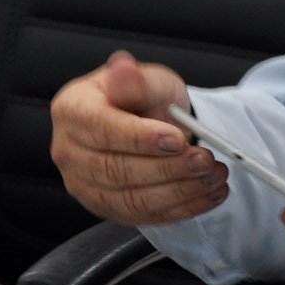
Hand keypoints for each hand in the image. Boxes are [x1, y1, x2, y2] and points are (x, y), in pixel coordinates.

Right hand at [49, 50, 227, 224]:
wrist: (148, 122)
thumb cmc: (143, 97)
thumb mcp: (147, 79)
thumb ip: (136, 80)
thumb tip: (123, 68)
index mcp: (72, 110)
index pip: (101, 129)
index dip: (140, 138)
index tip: (178, 139)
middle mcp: (69, 151)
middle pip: (116, 170)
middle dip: (168, 168)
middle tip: (206, 160)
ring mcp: (84, 185)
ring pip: (132, 199)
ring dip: (180, 191)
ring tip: (214, 176)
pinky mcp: (107, 208)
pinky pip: (144, 216)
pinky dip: (182, 208)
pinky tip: (209, 194)